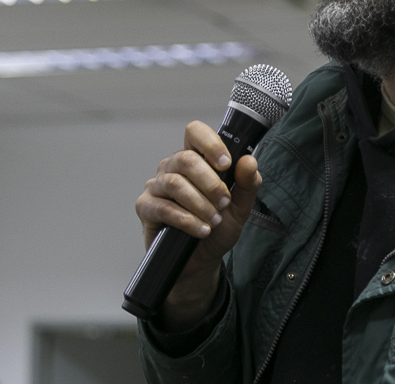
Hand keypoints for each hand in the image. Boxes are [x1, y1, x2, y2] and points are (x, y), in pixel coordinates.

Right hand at [135, 121, 261, 329]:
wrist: (201, 261)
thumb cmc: (218, 227)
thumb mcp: (240, 207)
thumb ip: (247, 184)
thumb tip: (249, 161)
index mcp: (195, 159)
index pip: (195, 133)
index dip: (210, 143)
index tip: (226, 164)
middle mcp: (172, 167)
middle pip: (185, 159)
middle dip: (210, 182)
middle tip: (224, 202)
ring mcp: (156, 186)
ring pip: (175, 183)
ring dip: (200, 203)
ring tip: (215, 220)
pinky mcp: (145, 208)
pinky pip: (163, 208)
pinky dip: (187, 220)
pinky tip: (201, 230)